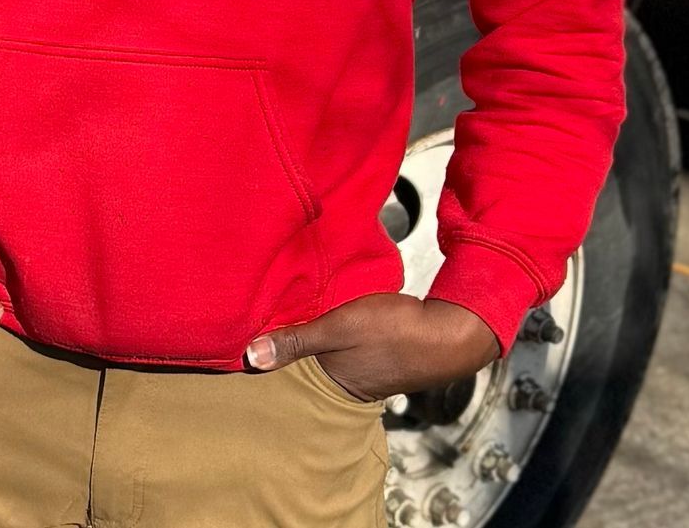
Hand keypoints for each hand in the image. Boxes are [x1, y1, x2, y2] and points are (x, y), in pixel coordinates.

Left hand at [244, 294, 499, 402]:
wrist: (448, 333)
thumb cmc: (394, 331)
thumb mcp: (339, 329)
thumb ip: (297, 340)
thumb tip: (249, 357)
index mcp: (332, 381)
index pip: (288, 374)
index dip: (268, 357)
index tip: (241, 341)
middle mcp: (346, 381)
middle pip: (305, 363)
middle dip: (286, 344)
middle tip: (259, 318)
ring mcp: (364, 368)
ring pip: (325, 351)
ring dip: (309, 333)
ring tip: (286, 309)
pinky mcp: (377, 351)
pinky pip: (343, 342)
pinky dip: (331, 329)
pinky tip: (325, 307)